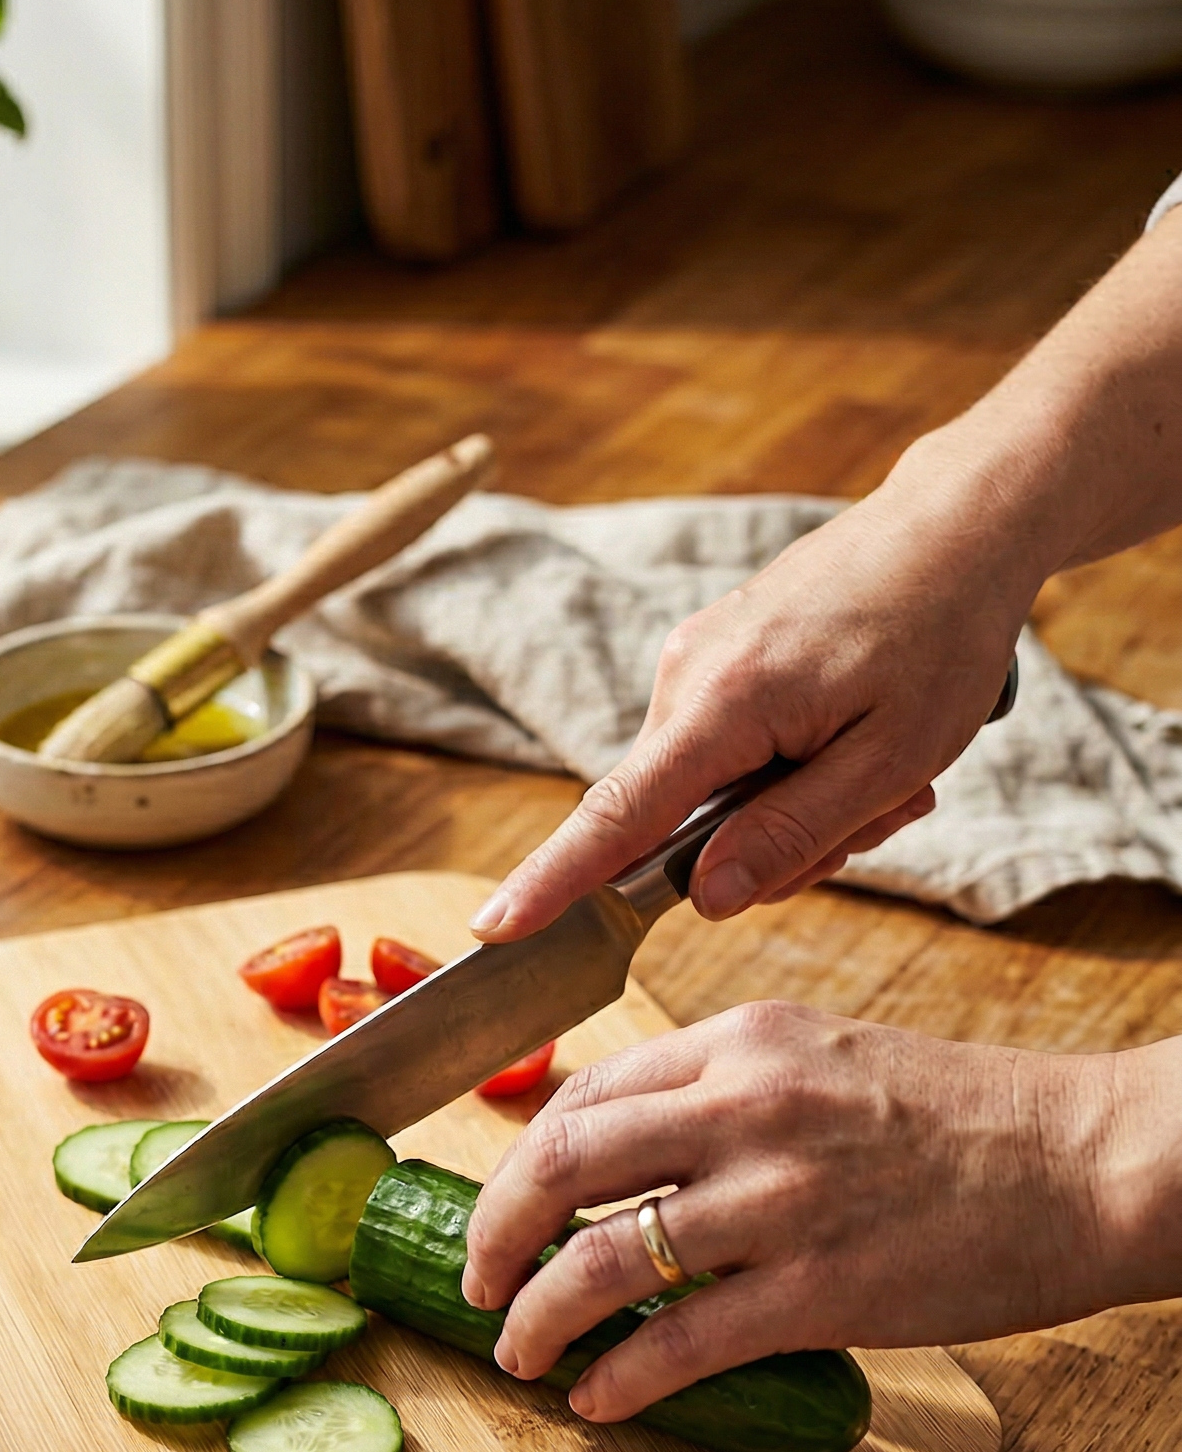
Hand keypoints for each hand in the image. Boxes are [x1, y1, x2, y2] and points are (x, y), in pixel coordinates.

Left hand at [459, 1003, 1154, 1422]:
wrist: (1090, 1162)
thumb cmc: (972, 1120)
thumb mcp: (832, 1060)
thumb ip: (731, 1092)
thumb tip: (634, 1148)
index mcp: (745, 1043)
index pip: (584, 1092)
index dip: (520, 1158)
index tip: (503, 1203)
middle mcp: (748, 1108)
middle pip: (558, 1161)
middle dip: (492, 1231)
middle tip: (477, 1280)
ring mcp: (781, 1201)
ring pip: (598, 1259)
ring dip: (536, 1319)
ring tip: (520, 1355)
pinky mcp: (821, 1290)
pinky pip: (680, 1344)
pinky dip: (619, 1380)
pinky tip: (598, 1402)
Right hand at [469, 475, 1032, 941]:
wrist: (955, 525)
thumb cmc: (939, 635)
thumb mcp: (892, 760)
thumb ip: (792, 834)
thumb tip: (706, 899)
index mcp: (724, 701)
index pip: (619, 816)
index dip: (554, 881)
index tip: (495, 926)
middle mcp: (686, 677)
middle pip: (680, 827)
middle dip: (773, 849)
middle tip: (882, 809)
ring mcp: (693, 662)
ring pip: (710, 797)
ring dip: (791, 808)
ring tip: (882, 766)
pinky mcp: (711, 659)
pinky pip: (724, 755)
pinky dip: (785, 771)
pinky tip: (852, 737)